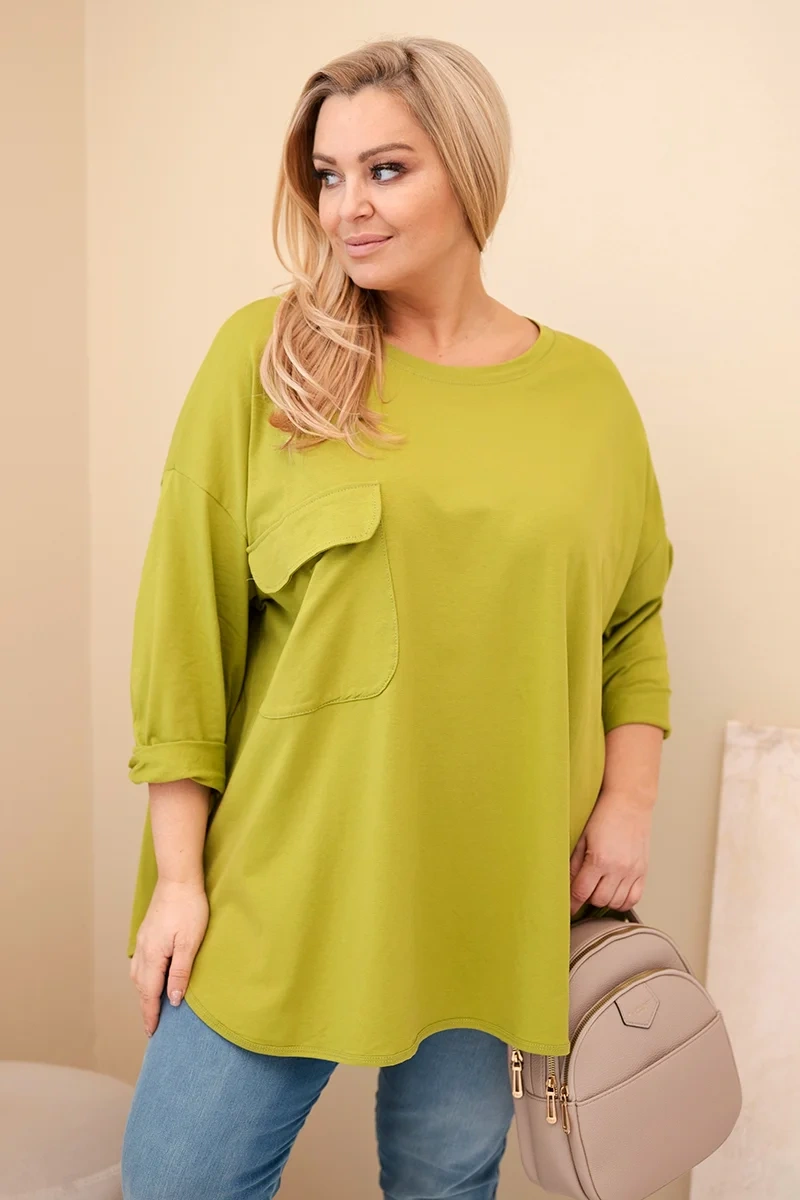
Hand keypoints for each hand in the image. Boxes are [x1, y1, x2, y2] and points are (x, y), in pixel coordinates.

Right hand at [129, 878, 208, 1037]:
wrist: (178, 878)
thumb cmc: (189, 908)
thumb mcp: (190, 943)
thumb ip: (180, 972)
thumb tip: (172, 1000)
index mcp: (153, 956)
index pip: (150, 993)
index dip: (150, 1014)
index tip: (152, 1032)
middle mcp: (143, 950)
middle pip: (140, 986)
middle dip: (145, 1007)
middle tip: (150, 1026)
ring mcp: (143, 939)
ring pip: (138, 974)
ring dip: (143, 992)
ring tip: (150, 1005)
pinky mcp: (147, 931)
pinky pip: (140, 961)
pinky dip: (142, 976)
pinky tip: (150, 975)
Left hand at [569, 790, 652, 916]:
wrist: (629, 802)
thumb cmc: (605, 815)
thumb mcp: (582, 837)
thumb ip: (575, 863)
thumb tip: (568, 884)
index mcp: (599, 859)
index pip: (581, 892)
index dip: (572, 904)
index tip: (568, 909)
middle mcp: (618, 868)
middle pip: (599, 900)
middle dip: (588, 898)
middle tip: (584, 890)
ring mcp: (633, 871)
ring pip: (616, 902)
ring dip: (605, 900)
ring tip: (599, 889)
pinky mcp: (643, 871)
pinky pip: (634, 898)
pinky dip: (623, 900)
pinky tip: (615, 892)